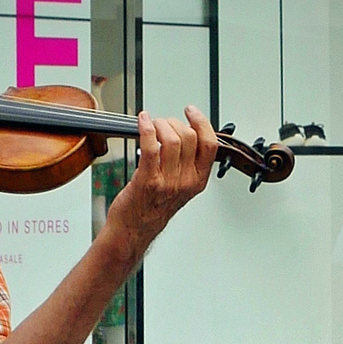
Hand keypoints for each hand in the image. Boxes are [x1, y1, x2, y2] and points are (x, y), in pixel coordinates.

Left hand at [107, 104, 216, 249]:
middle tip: (162, 123)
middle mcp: (185, 181)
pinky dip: (146, 129)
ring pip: (172, 139)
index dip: (202, 123)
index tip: (191, 112)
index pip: (210, 145)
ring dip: (159, 125)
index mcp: (197, 181)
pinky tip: (142, 122)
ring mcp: (168, 181)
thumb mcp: (179, 188)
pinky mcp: (148, 180)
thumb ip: (185, 166)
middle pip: (189, 137)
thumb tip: (181, 136)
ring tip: (151, 125)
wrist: (132, 230)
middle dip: (173, 122)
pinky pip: (151, 147)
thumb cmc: (150, 209)